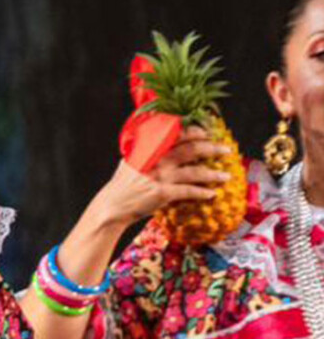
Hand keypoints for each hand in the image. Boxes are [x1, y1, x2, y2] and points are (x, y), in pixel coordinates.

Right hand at [91, 129, 235, 227]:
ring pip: (195, 172)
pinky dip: (201, 193)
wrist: (112, 206)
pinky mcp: (162, 193)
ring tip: (226, 176)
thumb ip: (144, 151)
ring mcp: (161, 177)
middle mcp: (158, 160)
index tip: (209, 133)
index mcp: (151, 149)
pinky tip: (211, 194)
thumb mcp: (130, 161)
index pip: (179, 134)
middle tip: (226, 150)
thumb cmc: (121, 186)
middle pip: (192, 150)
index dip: (197, 132)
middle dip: (212, 148)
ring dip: (213, 174)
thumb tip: (153, 142)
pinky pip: (188, 191)